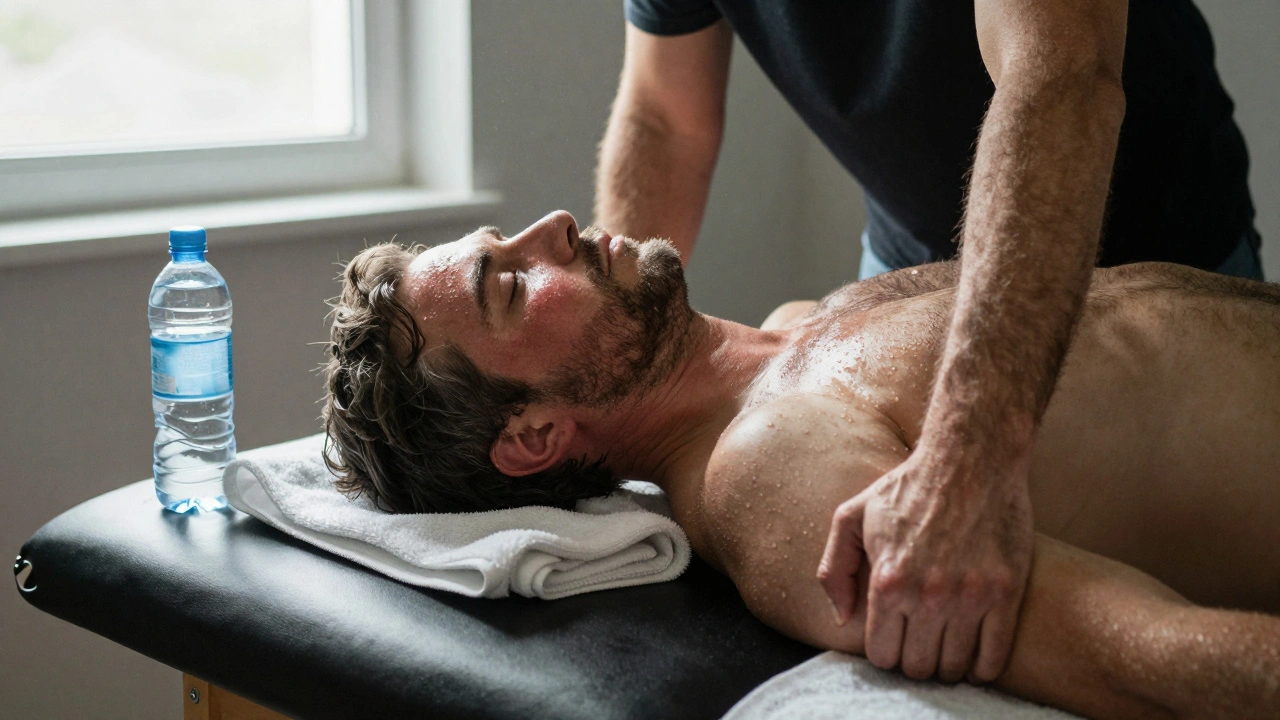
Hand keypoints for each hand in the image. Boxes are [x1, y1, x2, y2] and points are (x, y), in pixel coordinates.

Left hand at [816, 447, 1033, 682]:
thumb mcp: (852, 516)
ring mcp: (970, 596)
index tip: (894, 639)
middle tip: (920, 643)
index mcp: (888, 581)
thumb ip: (835, 570)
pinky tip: (975, 654)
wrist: (970, 459)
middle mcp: (928, 595)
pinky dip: (983, 666)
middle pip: (918, 667)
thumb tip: (842, 619)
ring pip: (954, 668)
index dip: (885, 651)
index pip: (882, 654)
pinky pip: (994, 656)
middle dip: (915, 660)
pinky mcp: (1006, 592)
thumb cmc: (908, 487)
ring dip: (947, 664)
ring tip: (945, 645)